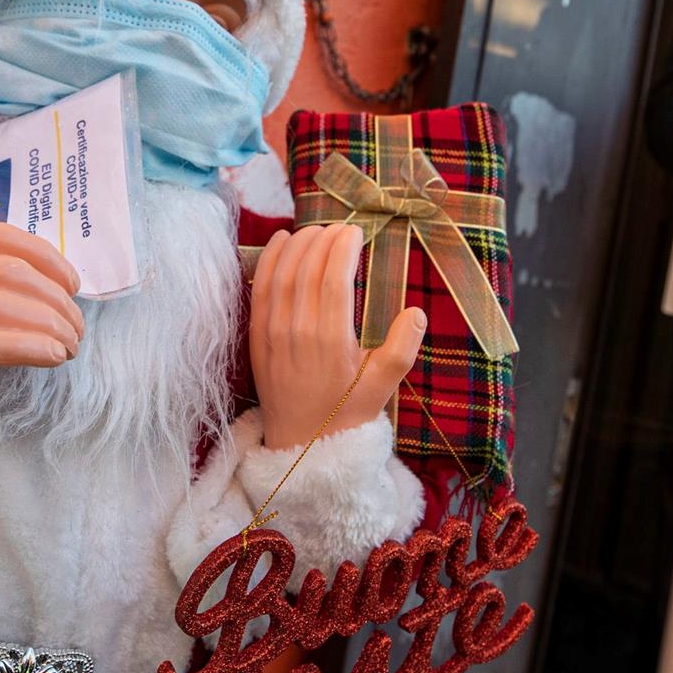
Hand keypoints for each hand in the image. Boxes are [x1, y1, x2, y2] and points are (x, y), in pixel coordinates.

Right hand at [0, 221, 83, 403]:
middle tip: (75, 326)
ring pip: (11, 306)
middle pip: (18, 274)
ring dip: (53, 327)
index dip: (50, 260)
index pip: (6, 237)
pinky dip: (31, 346)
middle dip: (59, 302)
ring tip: (69, 346)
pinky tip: (51, 356)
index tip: (72, 283)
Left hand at [249, 223, 424, 449]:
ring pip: (282, 274)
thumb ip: (402, 348)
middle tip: (339, 227)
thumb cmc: (347, 414)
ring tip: (316, 229)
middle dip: (323, 240)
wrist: (302, 445)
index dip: (342, 248)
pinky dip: (268, 260)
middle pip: (307, 269)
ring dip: (298, 244)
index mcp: (331, 340)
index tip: (354, 231)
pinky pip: (259, 289)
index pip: (333, 278)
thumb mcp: (384, 386)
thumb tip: (415, 312)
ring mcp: (272, 333)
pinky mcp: (257, 337)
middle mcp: (297, 332)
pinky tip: (280, 241)